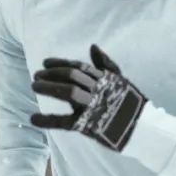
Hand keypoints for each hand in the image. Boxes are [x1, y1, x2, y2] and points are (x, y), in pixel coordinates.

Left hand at [30, 44, 146, 151]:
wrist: (142, 129)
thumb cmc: (130, 103)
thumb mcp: (120, 80)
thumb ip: (106, 64)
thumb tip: (93, 46)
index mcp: (105, 79)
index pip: (79, 67)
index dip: (60, 63)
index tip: (45, 62)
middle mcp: (99, 90)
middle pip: (71, 77)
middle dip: (51, 74)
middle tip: (37, 75)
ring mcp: (94, 107)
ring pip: (68, 93)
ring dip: (49, 87)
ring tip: (34, 86)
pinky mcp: (89, 126)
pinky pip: (65, 122)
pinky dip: (47, 120)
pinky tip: (33, 118)